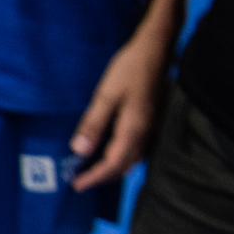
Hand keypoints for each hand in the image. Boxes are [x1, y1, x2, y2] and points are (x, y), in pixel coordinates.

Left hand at [70, 20, 168, 191]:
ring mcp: (151, 126)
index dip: (94, 177)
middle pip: (124, 164)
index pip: (112, 164)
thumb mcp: (106, 94)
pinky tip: (113, 152)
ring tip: (94, 172)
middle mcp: (145, 132)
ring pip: (133, 157)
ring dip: (113, 168)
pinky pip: (137, 146)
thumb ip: (93, 123)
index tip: (76, 186)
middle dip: (103, 176)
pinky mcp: (150, 118)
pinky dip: (123, 155)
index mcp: (133, 129)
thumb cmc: (130, 67)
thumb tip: (79, 151)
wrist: (157, 47)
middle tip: (81, 182)